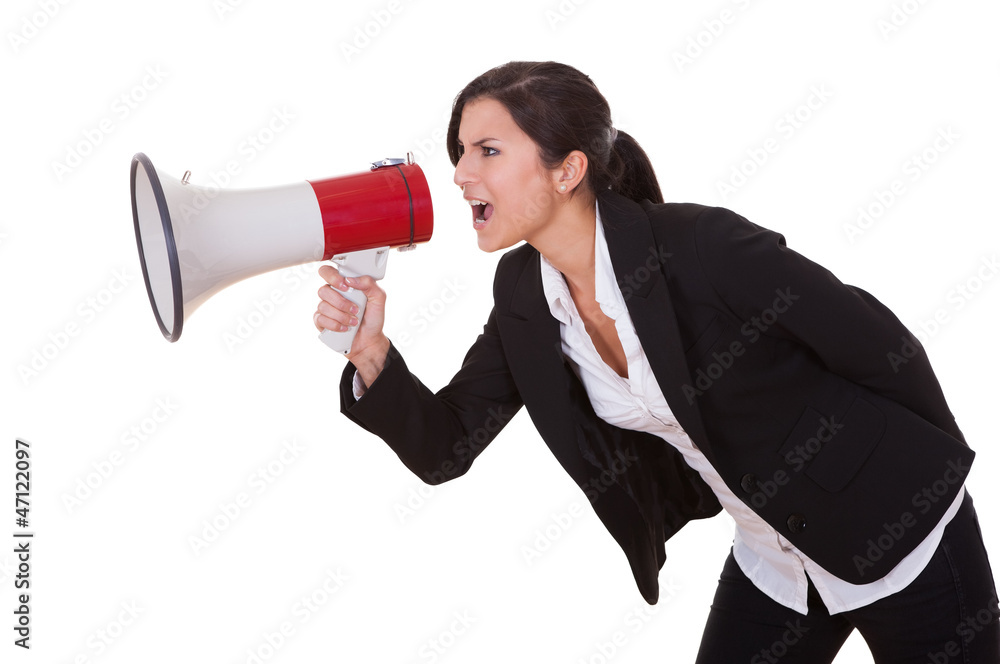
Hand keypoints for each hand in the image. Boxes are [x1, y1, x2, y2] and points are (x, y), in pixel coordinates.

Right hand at [314, 265, 389, 382]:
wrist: (370, 340)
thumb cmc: (373, 318)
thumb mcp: (379, 298)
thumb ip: (369, 284)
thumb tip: (351, 280)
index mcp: (344, 285)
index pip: (328, 272)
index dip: (333, 277)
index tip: (346, 286)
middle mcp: (332, 295)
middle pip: (323, 290)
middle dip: (341, 302)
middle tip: (355, 308)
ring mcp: (325, 308)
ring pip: (323, 306)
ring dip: (342, 315)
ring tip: (354, 321)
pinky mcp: (321, 322)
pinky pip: (321, 319)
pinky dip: (336, 325)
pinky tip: (346, 328)